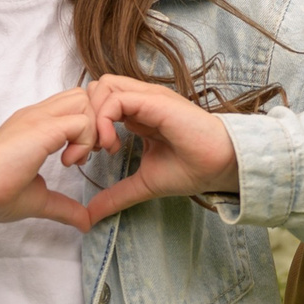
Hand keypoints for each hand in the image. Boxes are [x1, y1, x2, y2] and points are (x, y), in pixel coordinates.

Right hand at [0, 89, 97, 229]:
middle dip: (96, 122)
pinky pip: (81, 121)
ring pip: (83, 102)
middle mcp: (36, 115)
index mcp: (34, 125)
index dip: (87, 126)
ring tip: (76, 159)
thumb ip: (65, 206)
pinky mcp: (40, 128)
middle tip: (86, 154)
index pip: (72, 104)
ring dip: (91, 130)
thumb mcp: (39, 199)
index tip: (80, 157)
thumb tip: (85, 222)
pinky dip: (85, 142)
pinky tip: (68, 162)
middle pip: (82, 96)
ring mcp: (36, 118)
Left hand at [79, 75, 240, 227]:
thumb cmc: (192, 169)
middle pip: (94, 89)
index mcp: (139, 113)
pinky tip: (112, 145)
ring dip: (92, 117)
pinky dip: (104, 120)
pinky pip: (115, 98)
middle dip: (82, 119)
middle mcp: (141, 100)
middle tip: (87, 151)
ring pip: (101, 87)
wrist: (221, 166)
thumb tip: (90, 216)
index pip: (98, 102)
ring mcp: (147, 96)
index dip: (85, 126)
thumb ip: (116, 194)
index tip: (86, 157)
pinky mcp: (154, 100)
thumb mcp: (144, 183)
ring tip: (102, 147)